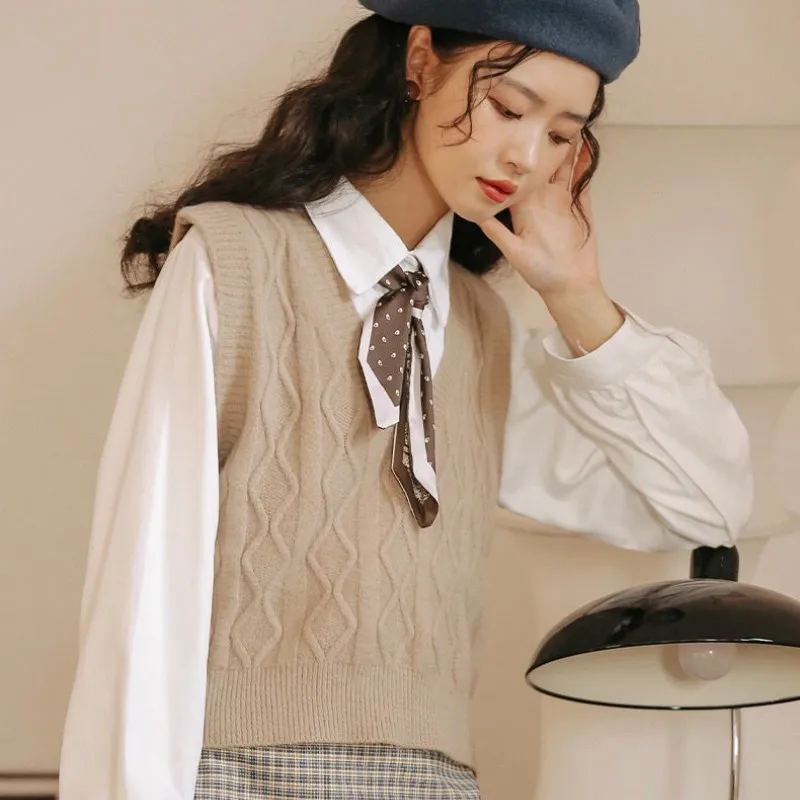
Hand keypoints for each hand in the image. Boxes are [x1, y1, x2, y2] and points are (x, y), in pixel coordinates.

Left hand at [479, 138, 600, 298]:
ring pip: (561, 168)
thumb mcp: (514, 252)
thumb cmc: (538, 272)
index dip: (512, 159)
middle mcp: (541, 200)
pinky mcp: (580, 205)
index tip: (508, 135)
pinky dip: (583, 163)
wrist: (569, 284)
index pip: (516, 179)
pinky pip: (582, 180)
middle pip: (539, 166)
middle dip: (539, 144)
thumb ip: (497, 232)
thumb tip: (475, 214)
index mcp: (523, 209)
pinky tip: (585, 145)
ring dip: (563, 148)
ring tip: (563, 122)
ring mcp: (561, 200)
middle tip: (537, 116)